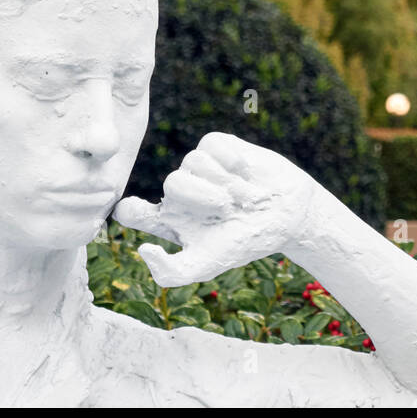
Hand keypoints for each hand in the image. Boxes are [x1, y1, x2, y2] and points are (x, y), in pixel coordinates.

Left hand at [113, 132, 319, 286]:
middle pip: (172, 185)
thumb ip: (171, 272)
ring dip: (224, 182)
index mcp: (168, 221)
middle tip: (228, 210)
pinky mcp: (216, 146)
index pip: (133, 212)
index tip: (130, 210)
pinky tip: (245, 172)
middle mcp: (179, 191)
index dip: (129, 209)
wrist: (287, 216)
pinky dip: (231, 160)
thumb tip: (143, 250)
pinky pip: (212, 144)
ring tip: (242, 196)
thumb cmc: (245, 243)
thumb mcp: (207, 266)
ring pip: (193, 163)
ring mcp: (196, 167)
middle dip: (204, 197)